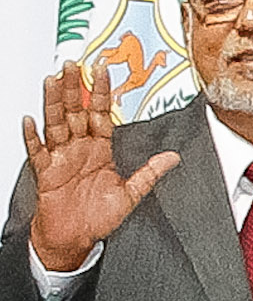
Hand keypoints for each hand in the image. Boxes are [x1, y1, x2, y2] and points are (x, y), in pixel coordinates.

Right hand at [20, 62, 174, 272]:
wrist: (76, 236)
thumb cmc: (99, 216)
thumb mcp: (131, 193)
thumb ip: (150, 173)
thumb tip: (173, 157)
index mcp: (100, 149)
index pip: (100, 113)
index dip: (101, 92)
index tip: (103, 69)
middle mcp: (79, 148)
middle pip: (75, 111)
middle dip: (75, 87)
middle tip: (73, 64)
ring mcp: (61, 157)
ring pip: (56, 123)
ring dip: (54, 102)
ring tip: (52, 80)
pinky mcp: (46, 171)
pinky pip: (38, 151)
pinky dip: (33, 136)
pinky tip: (31, 121)